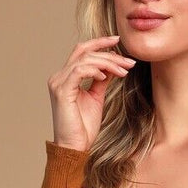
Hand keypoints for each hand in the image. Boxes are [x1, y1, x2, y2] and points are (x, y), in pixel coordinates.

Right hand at [47, 35, 136, 150]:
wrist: (74, 146)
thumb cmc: (83, 127)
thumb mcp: (96, 98)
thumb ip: (100, 81)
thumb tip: (111, 66)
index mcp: (66, 77)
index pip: (82, 51)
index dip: (100, 43)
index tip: (119, 41)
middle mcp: (59, 76)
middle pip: (84, 51)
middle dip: (109, 54)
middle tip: (129, 61)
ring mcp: (58, 82)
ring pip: (84, 59)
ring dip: (107, 63)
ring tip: (124, 71)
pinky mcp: (61, 91)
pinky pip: (79, 71)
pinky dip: (94, 70)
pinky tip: (106, 76)